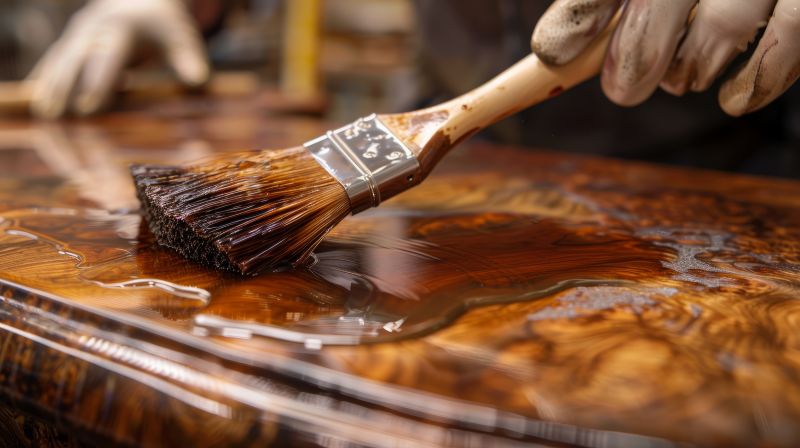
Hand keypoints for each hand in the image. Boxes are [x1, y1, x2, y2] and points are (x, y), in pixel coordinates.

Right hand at [28, 0, 208, 117]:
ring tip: (45, 115)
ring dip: (51, 86)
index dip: (98, 81)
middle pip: (77, 60)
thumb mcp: (182, 38)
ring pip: (60, 61)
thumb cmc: (166, 25)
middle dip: (67, 87)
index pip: (107, 57)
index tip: (90, 106)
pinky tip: (39, 104)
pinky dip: (46, 81)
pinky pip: (55, 62)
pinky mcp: (71, 42)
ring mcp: (78, 35)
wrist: (144, 0)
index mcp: (121, 28)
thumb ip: (189, 59)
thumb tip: (199, 81)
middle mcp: (94, 29)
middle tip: (61, 116)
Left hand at [531, 0, 799, 115]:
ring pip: (725, 23)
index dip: (582, 12)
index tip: (555, 52)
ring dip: (692, 66)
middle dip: (639, 53)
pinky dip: (759, 78)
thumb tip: (557, 51)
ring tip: (682, 80)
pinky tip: (732, 101)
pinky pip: (791, 33)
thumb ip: (601, 1)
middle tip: (623, 91)